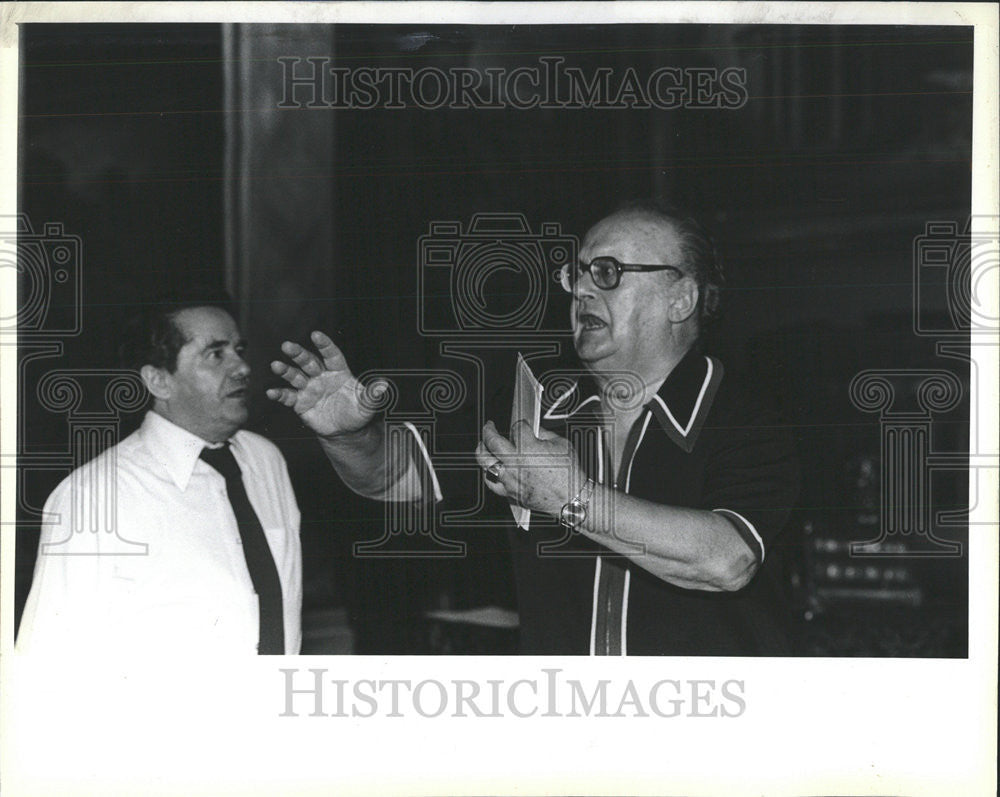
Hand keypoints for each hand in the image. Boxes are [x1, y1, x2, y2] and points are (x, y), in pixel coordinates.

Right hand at [267, 331, 384, 437]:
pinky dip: (279, 394)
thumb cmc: (357, 412)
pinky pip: (288, 396)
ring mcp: (309, 388)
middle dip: (298, 354)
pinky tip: (271, 392)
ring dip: (286, 371)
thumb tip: (384, 385)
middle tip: (287, 346)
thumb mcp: (368, 404)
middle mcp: (321, 376)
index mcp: (338, 371)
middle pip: (308, 361)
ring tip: (276, 365)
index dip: (324, 345)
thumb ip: (373, 394)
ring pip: (295, 376)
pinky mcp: (300, 402)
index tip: (316, 335)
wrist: (345, 430)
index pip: (331, 355)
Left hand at [475, 419, 584, 516]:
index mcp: (528, 448)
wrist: (571, 498)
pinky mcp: (510, 493)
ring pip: (485, 463)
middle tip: (489, 427)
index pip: (517, 428)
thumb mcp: (561, 444)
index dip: (520, 423)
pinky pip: (492, 483)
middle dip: (488, 431)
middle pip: (491, 442)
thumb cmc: (569, 474)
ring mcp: (510, 479)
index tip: (523, 424)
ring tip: (483, 446)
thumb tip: (534, 429)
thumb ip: (544, 433)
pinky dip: (489, 474)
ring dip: (482, 451)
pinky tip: (490, 469)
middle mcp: (515, 463)